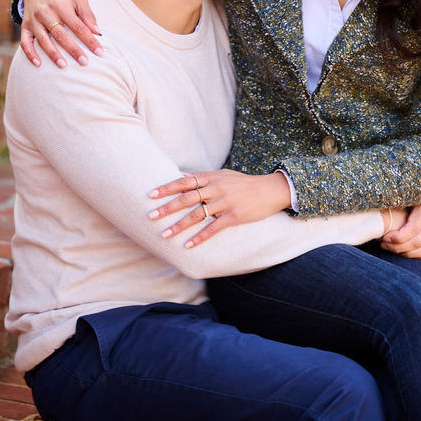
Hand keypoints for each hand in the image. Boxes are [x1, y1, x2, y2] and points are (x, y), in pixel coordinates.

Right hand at [20, 0, 102, 67]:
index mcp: (61, 5)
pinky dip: (30, 54)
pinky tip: (38, 64)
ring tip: (63, 66)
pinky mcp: (25, 27)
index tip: (99, 52)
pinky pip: (25, 42)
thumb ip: (88, 15)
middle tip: (84, 62)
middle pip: (60, 34)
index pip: (78, 26)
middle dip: (73, 49)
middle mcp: (46, 13)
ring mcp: (34, 20)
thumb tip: (97, 33)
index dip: (89, 40)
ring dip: (53, 54)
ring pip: (43, 40)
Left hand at [148, 170, 291, 246]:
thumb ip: (202, 176)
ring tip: (165, 234)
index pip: (184, 182)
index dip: (167, 188)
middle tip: (150, 216)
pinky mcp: (234, 216)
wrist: (270, 189)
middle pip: (187, 198)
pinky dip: (200, 237)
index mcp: (211, 178)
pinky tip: (189, 245)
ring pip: (197, 214)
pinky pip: (213, 228)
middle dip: (167, 207)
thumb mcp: (223, 174)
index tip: (151, 195)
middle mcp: (216, 188)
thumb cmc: (244, 183)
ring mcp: (225, 202)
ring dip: (179, 225)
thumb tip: (180, 175)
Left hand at [380, 189, 420, 261]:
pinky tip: (409, 253)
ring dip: (409, 254)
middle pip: (418, 242)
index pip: (412, 229)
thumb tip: (382, 210)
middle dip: (398, 247)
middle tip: (385, 246)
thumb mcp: (415, 194)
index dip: (397, 237)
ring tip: (395, 250)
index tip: (385, 238)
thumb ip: (402, 203)